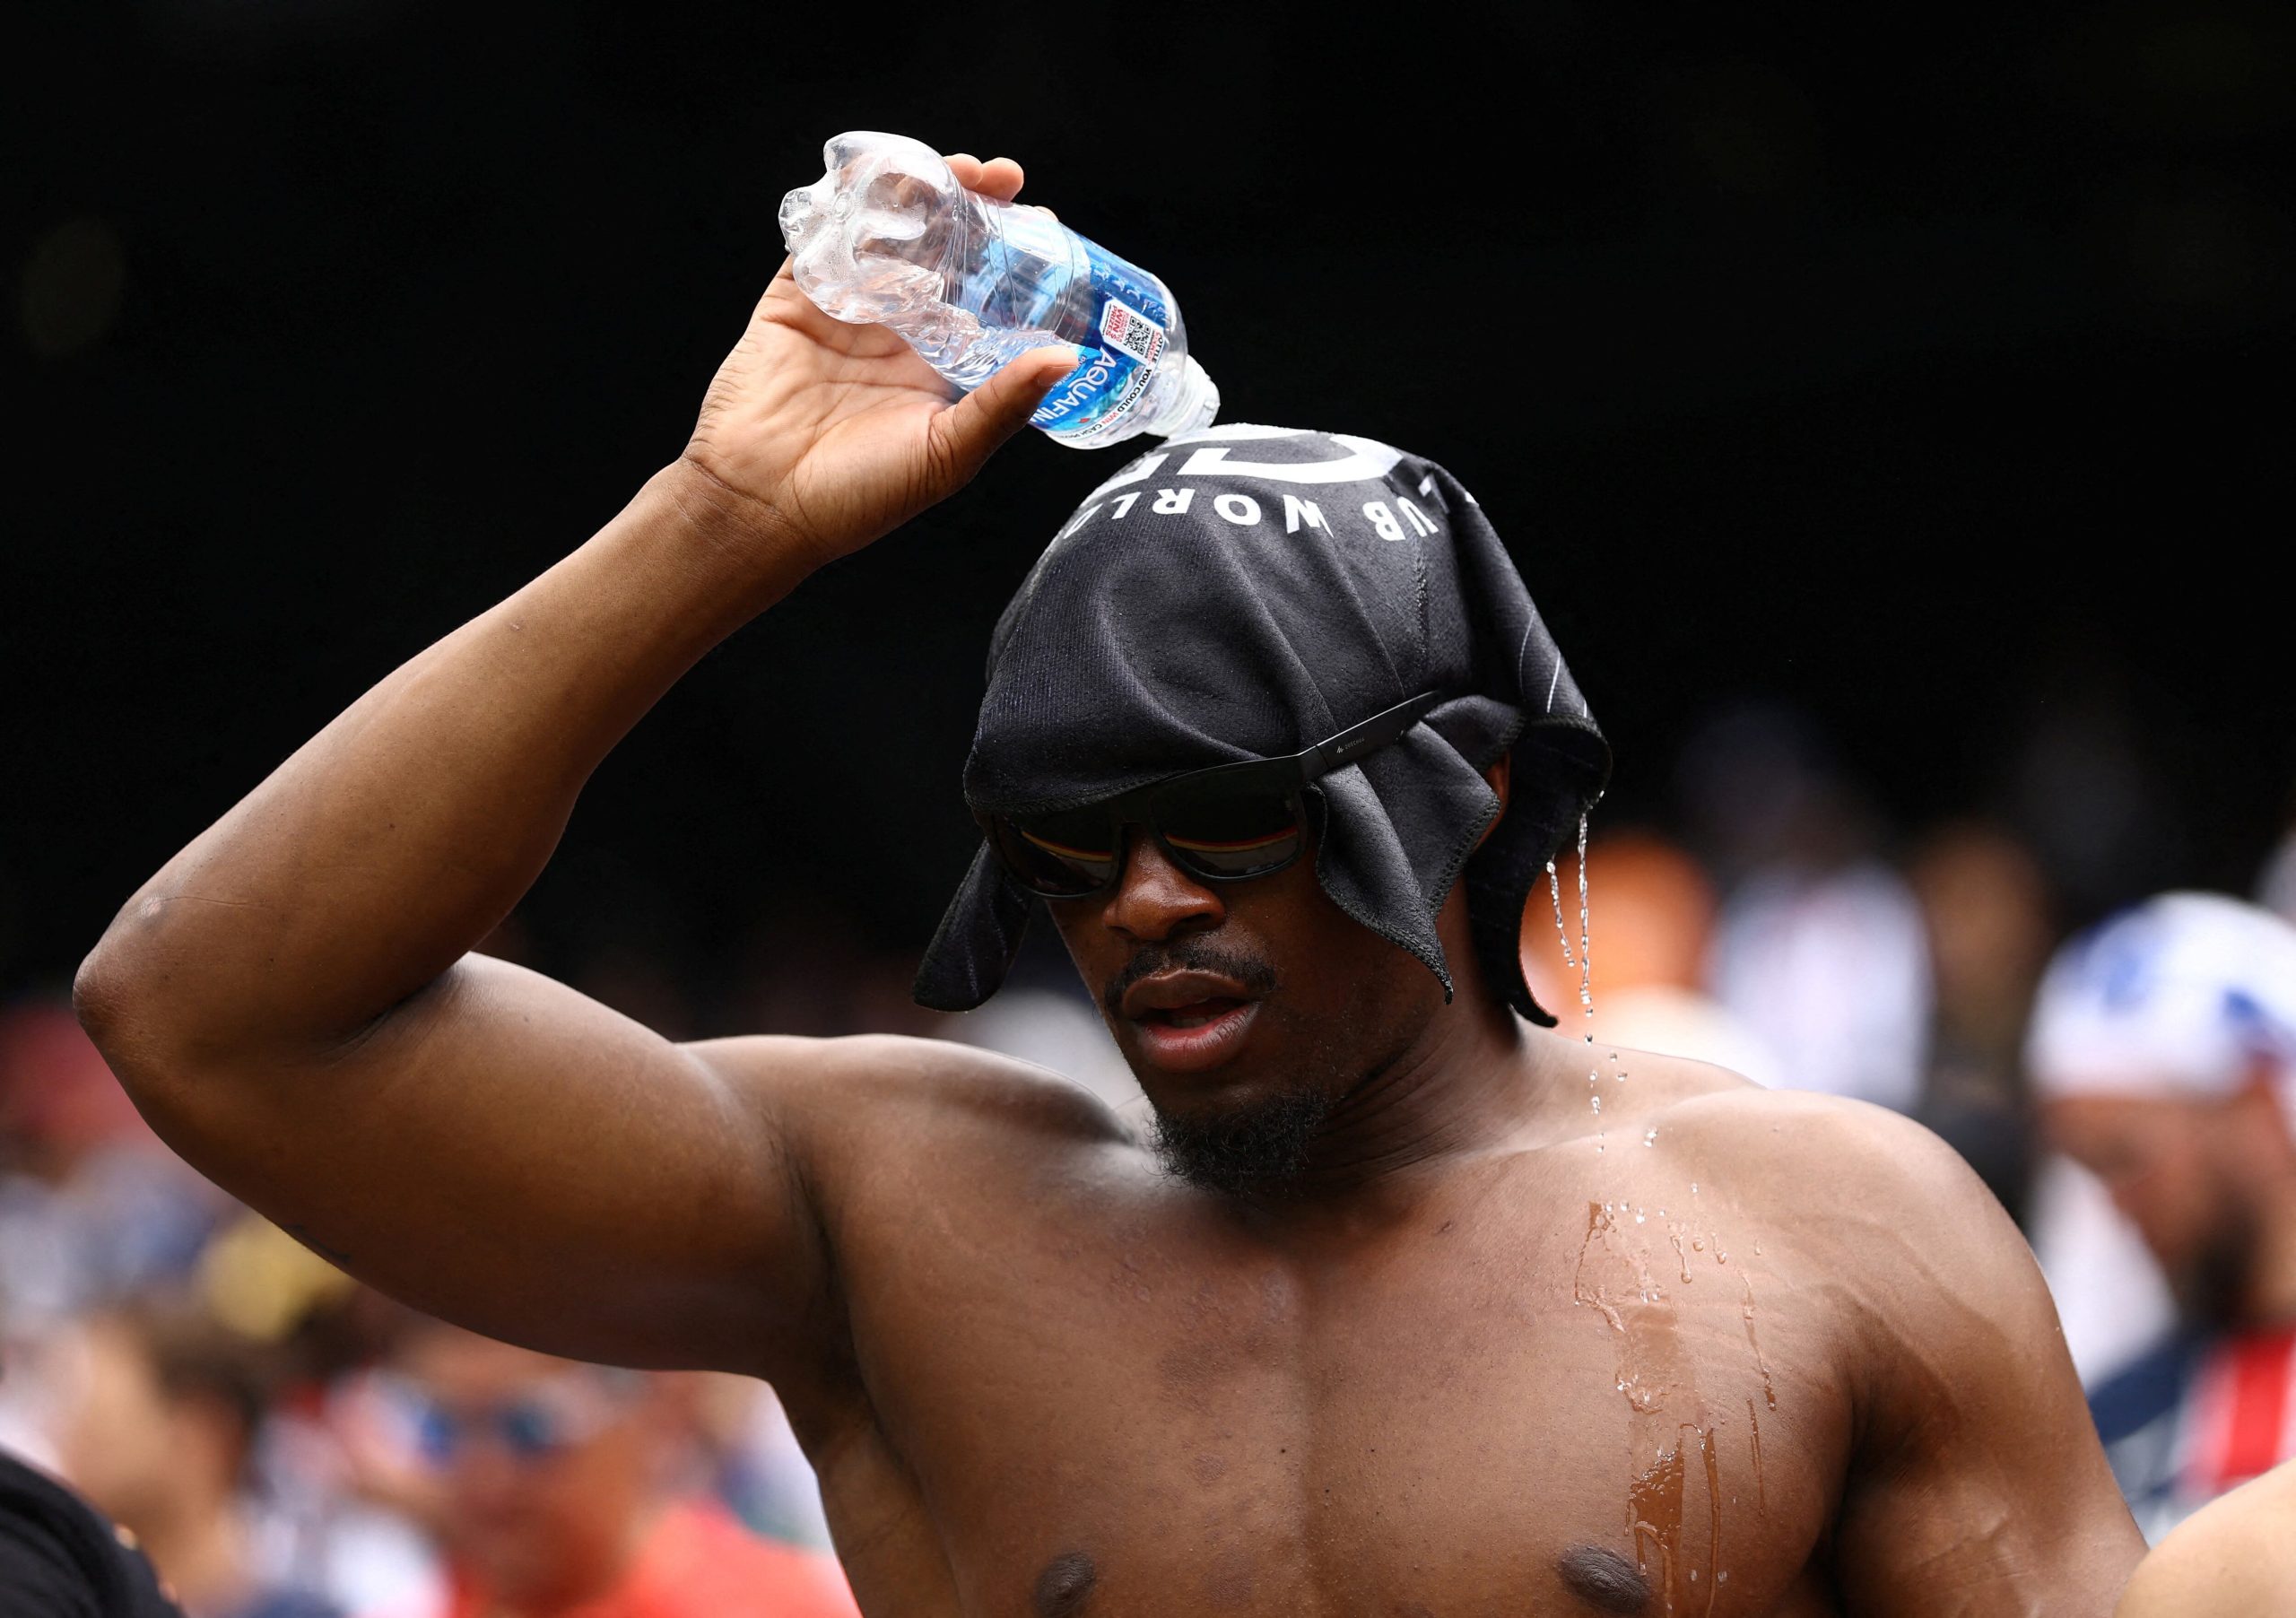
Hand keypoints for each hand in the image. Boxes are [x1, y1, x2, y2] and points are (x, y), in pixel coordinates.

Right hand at [676, 153, 1079, 569]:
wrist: (762, 506)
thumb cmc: (858, 497)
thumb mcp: (947, 454)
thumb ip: (1003, 404)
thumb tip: (1067, 359)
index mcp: (936, 367)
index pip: (983, 296)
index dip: (1012, 258)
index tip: (1045, 224)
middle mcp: (894, 332)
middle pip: (939, 251)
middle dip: (971, 208)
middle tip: (1002, 179)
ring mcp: (843, 310)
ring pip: (885, 233)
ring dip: (917, 194)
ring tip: (953, 170)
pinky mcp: (793, 298)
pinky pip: (821, 238)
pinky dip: (847, 203)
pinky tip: (881, 176)